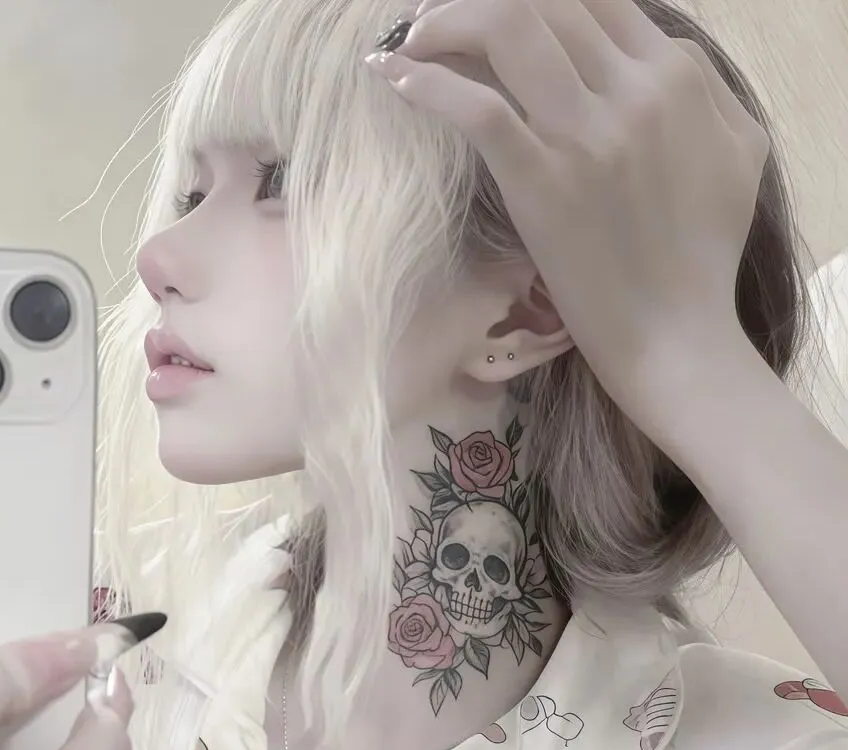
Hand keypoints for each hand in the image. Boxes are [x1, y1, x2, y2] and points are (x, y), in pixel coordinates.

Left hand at [367, 0, 770, 422]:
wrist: (674, 335)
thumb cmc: (702, 257)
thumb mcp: (736, 153)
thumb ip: (703, 92)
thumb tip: (663, 57)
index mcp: (677, 75)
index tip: (487, 15)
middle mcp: (634, 90)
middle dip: (474, 0)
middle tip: (431, 21)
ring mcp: (585, 135)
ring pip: (508, 28)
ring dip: (445, 22)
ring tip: (410, 41)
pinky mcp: (541, 182)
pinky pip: (478, 108)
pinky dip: (428, 82)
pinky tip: (395, 79)